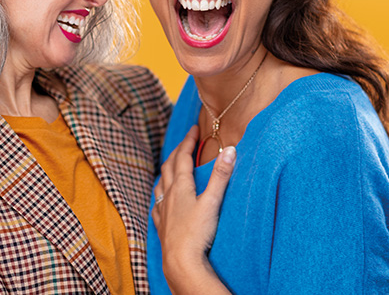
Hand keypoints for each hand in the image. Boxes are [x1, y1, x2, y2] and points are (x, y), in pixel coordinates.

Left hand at [152, 126, 236, 292]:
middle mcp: (168, 195)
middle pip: (170, 167)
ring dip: (167, 171)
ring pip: (161, 184)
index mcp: (181, 187)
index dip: (188, 141)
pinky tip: (162, 199)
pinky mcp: (162, 224)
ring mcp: (163, 210)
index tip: (194, 129)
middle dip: (178, 151)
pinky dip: (161, 195)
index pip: (183, 157)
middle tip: (186, 141)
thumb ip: (221, 175)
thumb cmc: (197, 232)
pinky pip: (158, 204)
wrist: (180, 260)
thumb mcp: (213, 201)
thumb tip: (230, 149)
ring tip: (171, 165)